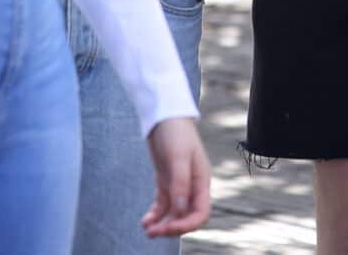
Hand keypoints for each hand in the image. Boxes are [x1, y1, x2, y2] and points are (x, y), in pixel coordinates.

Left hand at [142, 116, 211, 236]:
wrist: (164, 115)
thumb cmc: (176, 132)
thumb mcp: (178, 157)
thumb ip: (180, 184)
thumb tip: (180, 212)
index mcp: (201, 182)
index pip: (200, 214)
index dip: (186, 225)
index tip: (168, 228)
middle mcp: (192, 187)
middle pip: (186, 217)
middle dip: (171, 228)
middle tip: (153, 233)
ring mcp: (179, 184)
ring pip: (173, 213)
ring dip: (162, 224)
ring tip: (147, 230)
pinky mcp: (166, 181)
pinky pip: (163, 204)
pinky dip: (155, 215)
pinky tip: (145, 221)